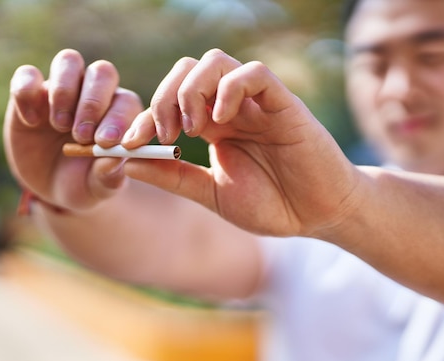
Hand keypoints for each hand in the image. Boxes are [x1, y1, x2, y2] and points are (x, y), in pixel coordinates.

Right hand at [3, 49, 141, 210]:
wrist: (50, 187)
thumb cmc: (84, 183)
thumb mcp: (97, 188)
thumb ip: (108, 176)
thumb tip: (114, 160)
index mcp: (120, 114)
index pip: (126, 102)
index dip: (118, 119)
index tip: (104, 142)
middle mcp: (94, 94)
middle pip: (102, 72)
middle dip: (92, 103)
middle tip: (80, 136)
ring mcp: (62, 89)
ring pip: (69, 61)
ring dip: (65, 92)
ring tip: (59, 126)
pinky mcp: (30, 93)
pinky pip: (27, 74)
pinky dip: (28, 93)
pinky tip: (31, 121)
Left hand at [121, 49, 359, 236]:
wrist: (318, 215)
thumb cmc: (273, 206)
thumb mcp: (211, 194)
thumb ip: (173, 176)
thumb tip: (126, 163)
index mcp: (213, 127)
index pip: (169, 102)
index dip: (142, 118)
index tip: (124, 144)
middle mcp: (231, 108)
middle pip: (185, 71)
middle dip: (163, 97)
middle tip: (163, 133)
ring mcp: (257, 103)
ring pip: (215, 62)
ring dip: (191, 89)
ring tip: (191, 127)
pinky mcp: (284, 103)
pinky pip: (254, 74)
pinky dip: (230, 89)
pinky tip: (221, 121)